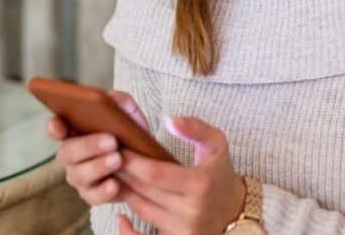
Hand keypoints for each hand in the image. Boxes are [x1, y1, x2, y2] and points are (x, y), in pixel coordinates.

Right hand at [46, 89, 147, 206]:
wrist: (147, 161)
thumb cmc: (129, 133)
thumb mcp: (128, 114)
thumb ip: (120, 102)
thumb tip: (111, 98)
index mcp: (74, 132)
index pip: (56, 129)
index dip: (54, 127)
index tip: (58, 123)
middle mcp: (72, 155)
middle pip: (67, 152)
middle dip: (88, 146)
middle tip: (111, 141)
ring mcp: (80, 176)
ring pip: (78, 175)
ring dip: (98, 166)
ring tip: (118, 159)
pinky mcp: (92, 194)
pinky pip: (92, 196)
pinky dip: (103, 191)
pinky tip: (115, 184)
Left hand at [114, 116, 245, 234]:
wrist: (236, 213)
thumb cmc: (221, 174)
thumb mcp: (217, 144)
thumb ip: (195, 128)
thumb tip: (168, 120)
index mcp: (200, 184)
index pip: (155, 173)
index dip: (132, 162)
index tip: (118, 148)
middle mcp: (191, 210)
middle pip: (143, 191)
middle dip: (122, 173)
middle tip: (107, 158)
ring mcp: (183, 230)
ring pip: (140, 210)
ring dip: (124, 193)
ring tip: (113, 176)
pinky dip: (129, 230)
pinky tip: (121, 217)